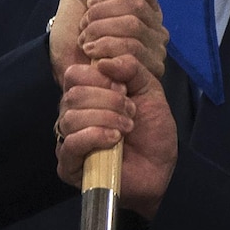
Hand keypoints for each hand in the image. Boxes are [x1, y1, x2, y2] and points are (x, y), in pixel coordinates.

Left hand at [49, 0, 166, 83]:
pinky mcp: (149, 75)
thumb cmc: (74, 28)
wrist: (63, 64)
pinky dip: (106, 53)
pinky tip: (94, 59)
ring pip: (133, 29)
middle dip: (100, 15)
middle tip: (83, 27)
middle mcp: (156, 28)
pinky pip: (132, 55)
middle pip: (136, 7)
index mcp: (145, 5)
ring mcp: (155, 52)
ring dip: (100, 33)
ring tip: (86, 43)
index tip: (89, 3)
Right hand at [55, 58, 176, 216]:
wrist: (161, 168)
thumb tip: (103, 61)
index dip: (100, 77)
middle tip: (131, 112)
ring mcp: (68, 139)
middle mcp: (73, 114)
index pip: (75, 74)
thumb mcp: (149, 90)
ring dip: (105, 119)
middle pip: (73, 94)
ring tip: (126, 128)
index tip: (125, 89)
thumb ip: (131, 68)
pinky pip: (70, 143)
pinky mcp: (69, 165)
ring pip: (71, 118)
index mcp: (87, 94)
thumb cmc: (152, 131)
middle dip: (108, 100)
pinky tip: (114, 140)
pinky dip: (94, 136)